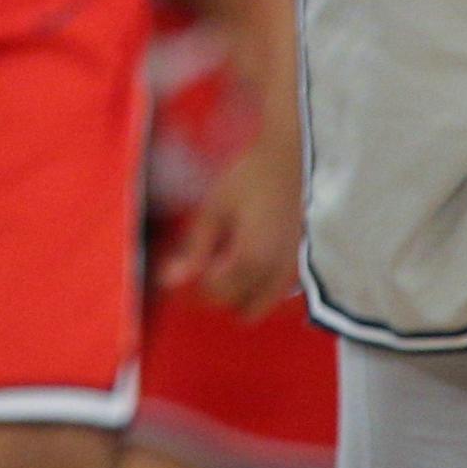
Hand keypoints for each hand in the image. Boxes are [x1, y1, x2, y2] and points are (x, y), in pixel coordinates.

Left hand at [159, 130, 301, 314]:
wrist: (289, 160)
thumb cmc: (248, 179)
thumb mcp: (214, 210)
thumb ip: (194, 249)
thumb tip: (167, 281)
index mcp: (250, 260)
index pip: (216, 294)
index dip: (193, 285)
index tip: (180, 269)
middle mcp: (274, 274)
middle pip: (238, 306)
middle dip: (217, 293)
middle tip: (202, 265)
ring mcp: (291, 272)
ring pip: (259, 305)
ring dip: (238, 295)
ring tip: (222, 263)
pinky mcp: (299, 263)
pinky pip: (275, 293)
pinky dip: (257, 288)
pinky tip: (244, 262)